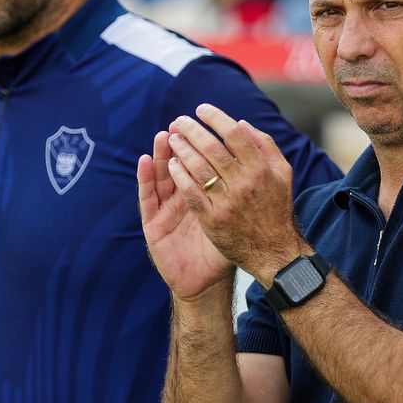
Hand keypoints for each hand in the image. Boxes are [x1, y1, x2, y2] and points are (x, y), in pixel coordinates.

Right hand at [138, 130, 233, 301]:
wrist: (206, 283)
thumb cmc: (225, 249)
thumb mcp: (238, 216)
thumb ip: (244, 190)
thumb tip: (257, 160)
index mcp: (202, 193)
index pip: (199, 161)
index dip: (200, 141)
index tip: (204, 119)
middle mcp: (181, 198)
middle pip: (177, 163)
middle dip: (179, 142)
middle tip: (180, 123)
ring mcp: (165, 210)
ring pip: (159, 175)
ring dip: (159, 154)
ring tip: (162, 135)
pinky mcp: (152, 224)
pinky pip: (147, 198)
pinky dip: (144, 178)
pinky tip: (144, 161)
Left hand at [166, 104, 303, 284]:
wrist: (274, 252)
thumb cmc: (276, 208)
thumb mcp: (282, 173)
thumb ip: (264, 145)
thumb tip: (241, 123)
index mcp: (261, 168)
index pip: (234, 134)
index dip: (215, 117)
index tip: (201, 109)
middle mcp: (244, 183)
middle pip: (211, 148)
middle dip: (191, 130)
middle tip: (179, 120)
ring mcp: (226, 203)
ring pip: (198, 168)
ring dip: (181, 150)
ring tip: (172, 138)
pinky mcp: (212, 220)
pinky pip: (191, 193)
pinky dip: (180, 176)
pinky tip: (172, 165)